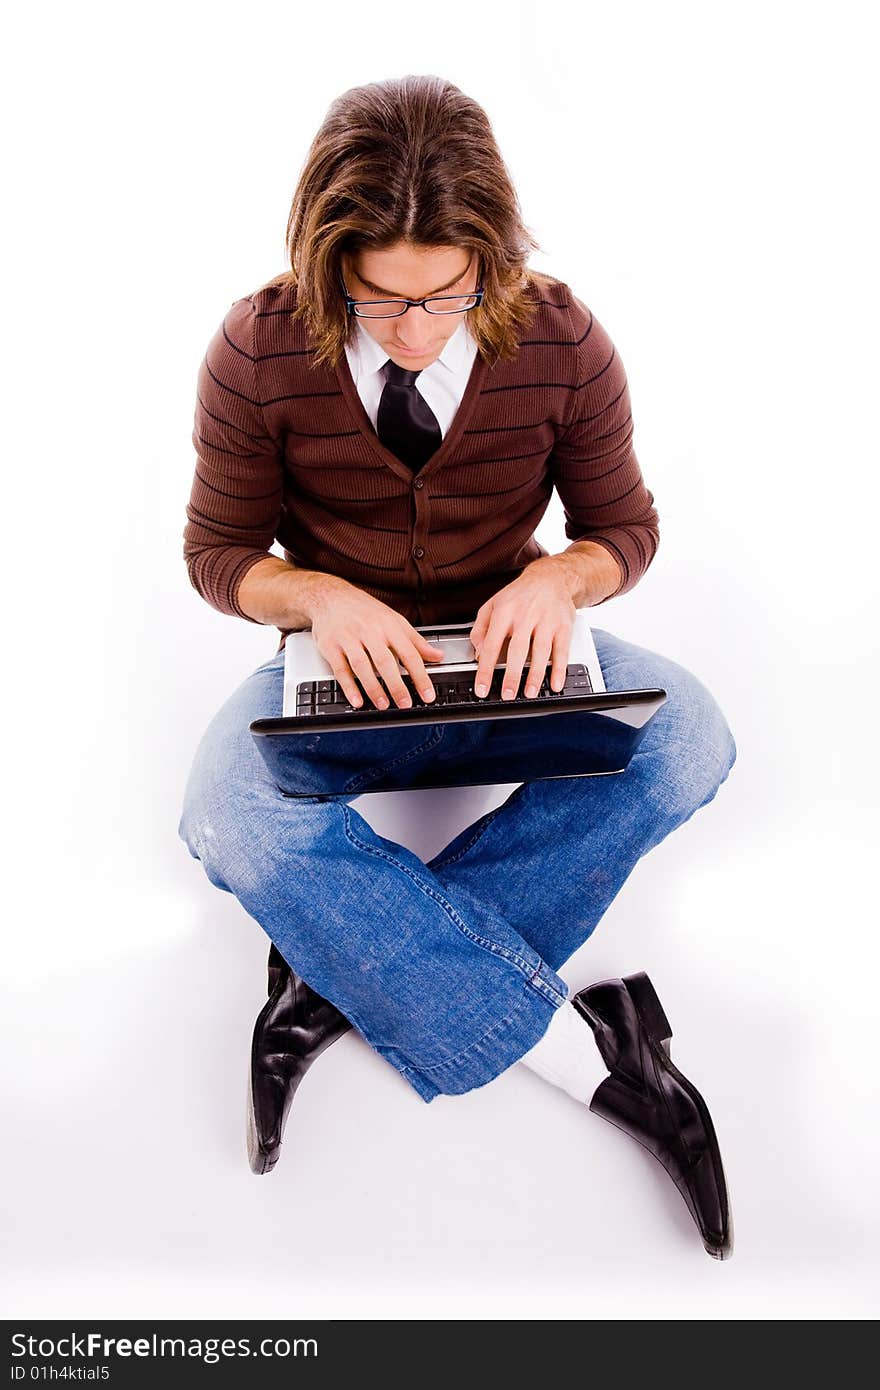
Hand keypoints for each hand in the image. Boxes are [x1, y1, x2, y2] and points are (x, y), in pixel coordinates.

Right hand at [308, 580, 444, 709]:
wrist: (331, 596)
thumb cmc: (365, 611)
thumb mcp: (394, 620)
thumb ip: (415, 641)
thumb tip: (438, 656)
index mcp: (389, 625)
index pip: (409, 653)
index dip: (420, 676)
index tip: (427, 694)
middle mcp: (369, 630)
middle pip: (385, 661)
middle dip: (397, 686)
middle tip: (406, 704)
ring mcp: (348, 637)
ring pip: (362, 665)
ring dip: (373, 688)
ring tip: (383, 704)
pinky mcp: (330, 645)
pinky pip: (340, 668)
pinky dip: (349, 686)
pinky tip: (357, 700)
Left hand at [469, 557, 578, 700]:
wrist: (550, 578)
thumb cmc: (519, 596)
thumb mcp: (492, 605)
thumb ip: (481, 629)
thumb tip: (479, 653)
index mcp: (505, 612)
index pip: (492, 644)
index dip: (486, 668)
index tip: (482, 687)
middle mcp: (526, 616)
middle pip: (518, 649)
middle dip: (512, 675)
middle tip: (508, 694)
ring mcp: (547, 621)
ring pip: (541, 651)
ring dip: (536, 674)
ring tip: (530, 693)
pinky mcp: (564, 626)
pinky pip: (562, 650)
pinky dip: (560, 668)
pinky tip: (556, 683)